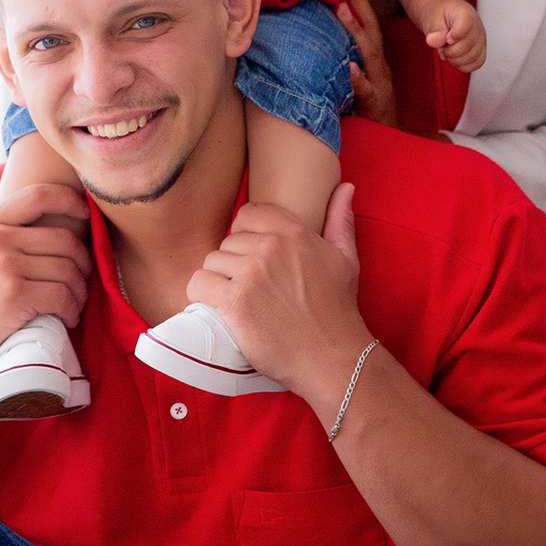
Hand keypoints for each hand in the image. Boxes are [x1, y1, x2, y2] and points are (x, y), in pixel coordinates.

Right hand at [0, 182, 91, 382]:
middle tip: (79, 284)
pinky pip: (63, 295)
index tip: (85, 215)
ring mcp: (4, 266)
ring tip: (73, 305)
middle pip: (65, 239)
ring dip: (79, 291)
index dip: (70, 200)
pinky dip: (73, 309)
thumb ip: (0, 235)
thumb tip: (52, 222)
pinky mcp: (14, 295)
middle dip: (82, 263)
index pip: (38, 195)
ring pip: (69, 269)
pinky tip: (67, 318)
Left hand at [184, 185, 372, 402]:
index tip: (251, 256)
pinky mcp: (234, 303)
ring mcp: (250, 275)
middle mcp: (270, 249)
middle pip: (228, 241)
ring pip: (211, 262)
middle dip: (234, 263)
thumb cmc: (338, 311)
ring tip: (234, 299)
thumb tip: (345, 187)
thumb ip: (340, 220)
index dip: (245, 234)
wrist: (332, 357)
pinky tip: (216, 307)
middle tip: (249, 287)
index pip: (248, 214)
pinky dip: (201, 296)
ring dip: (218, 280)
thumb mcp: (346, 259)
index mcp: (294, 234)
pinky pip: (198, 284)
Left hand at [337, 0, 397, 126]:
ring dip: (356, 31)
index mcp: (375, 59)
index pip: (369, 23)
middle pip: (372, 30)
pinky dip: (357, 78)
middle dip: (360, 4)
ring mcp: (379, 84)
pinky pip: (365, 90)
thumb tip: (324, 36)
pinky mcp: (374, 104)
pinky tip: (347, 67)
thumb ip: (347, 58)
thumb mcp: (358, 78)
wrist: (389, 138)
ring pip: (369, 54)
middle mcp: (379, 67)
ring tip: (342, 10)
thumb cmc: (369, 107)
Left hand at [422, 0, 485, 71]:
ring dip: (455, 60)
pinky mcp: (480, 50)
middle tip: (441, 47)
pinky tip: (454, 58)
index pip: (464, 29)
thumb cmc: (440, 14)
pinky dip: (463, 65)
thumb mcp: (433, 18)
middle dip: (449, 52)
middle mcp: (477, 27)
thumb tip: (433, 41)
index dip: (453, 37)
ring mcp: (480, 39)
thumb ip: (434, 29)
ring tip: (447, 51)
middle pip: (467, 47)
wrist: (445, 14)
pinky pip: (477, 63)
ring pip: (473, 58)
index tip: (446, 39)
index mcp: (465, 14)